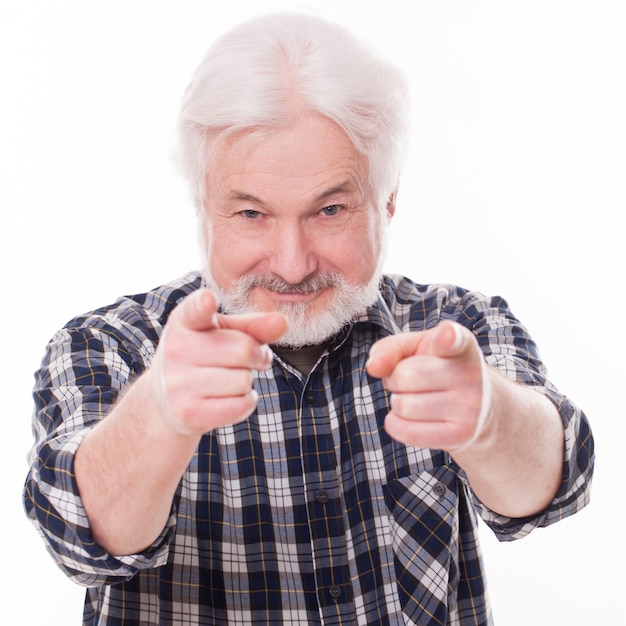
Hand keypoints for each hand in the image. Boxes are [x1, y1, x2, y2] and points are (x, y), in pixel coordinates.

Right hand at [148, 288, 286, 434]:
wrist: (166, 400)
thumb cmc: (204, 356)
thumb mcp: (223, 332)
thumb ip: (253, 325)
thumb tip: (282, 322)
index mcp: (184, 321)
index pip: (195, 310)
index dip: (203, 304)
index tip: (208, 299)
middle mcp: (175, 350)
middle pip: (243, 349)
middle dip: (256, 355)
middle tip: (248, 358)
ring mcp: (178, 383)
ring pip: (244, 380)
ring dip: (247, 380)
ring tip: (229, 378)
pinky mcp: (188, 412)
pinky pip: (241, 405)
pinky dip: (245, 401)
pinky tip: (227, 397)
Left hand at [366, 321, 491, 450]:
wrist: (478, 406)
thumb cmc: (436, 368)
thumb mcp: (416, 347)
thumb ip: (390, 348)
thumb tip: (374, 367)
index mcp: (461, 344)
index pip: (454, 339)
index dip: (448, 337)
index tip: (447, 335)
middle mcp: (471, 373)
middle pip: (405, 376)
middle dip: (396, 379)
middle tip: (411, 380)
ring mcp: (470, 407)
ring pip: (404, 406)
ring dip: (398, 402)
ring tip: (416, 397)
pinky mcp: (462, 434)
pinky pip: (407, 432)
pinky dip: (396, 424)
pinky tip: (410, 417)